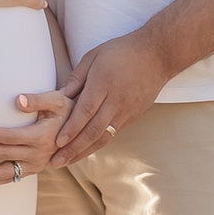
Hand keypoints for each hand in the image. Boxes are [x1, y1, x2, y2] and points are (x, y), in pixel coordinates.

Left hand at [0, 91, 71, 187]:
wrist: (83, 128)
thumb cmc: (67, 109)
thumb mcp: (57, 100)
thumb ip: (37, 100)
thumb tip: (17, 101)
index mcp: (41, 137)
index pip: (8, 137)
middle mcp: (38, 155)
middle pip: (3, 155)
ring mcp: (36, 165)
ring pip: (5, 172)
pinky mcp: (35, 170)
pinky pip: (12, 179)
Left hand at [50, 34, 171, 167]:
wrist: (157, 56)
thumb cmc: (121, 52)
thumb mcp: (94, 57)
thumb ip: (76, 78)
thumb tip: (58, 96)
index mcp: (104, 83)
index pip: (85, 111)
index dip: (71, 128)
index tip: (57, 143)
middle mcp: (116, 101)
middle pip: (93, 130)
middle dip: (73, 148)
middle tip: (56, 162)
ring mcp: (126, 111)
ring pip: (104, 137)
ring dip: (84, 151)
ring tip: (67, 162)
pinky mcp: (132, 117)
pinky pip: (112, 134)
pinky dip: (97, 144)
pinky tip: (84, 150)